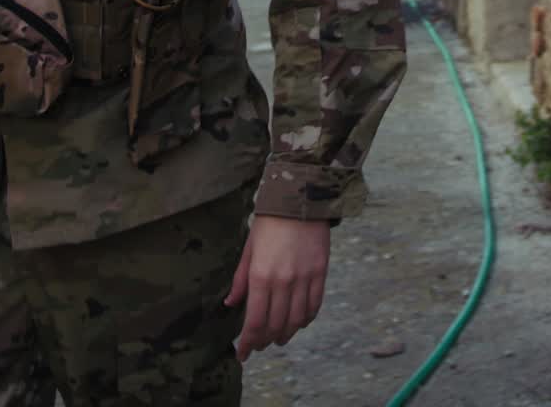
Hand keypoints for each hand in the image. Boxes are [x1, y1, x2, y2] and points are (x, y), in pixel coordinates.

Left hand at [225, 214, 330, 361]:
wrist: (299, 197)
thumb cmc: (270, 221)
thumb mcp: (249, 247)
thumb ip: (241, 279)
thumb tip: (231, 303)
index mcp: (261, 275)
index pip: (254, 322)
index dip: (248, 343)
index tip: (243, 353)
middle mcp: (283, 281)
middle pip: (275, 326)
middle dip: (265, 341)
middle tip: (259, 345)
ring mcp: (304, 279)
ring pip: (296, 321)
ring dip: (286, 334)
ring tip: (278, 337)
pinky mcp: (320, 273)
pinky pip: (314, 306)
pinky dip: (305, 320)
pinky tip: (298, 322)